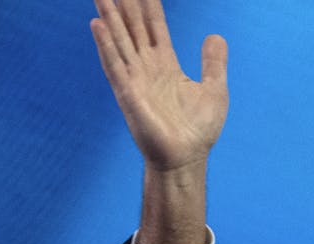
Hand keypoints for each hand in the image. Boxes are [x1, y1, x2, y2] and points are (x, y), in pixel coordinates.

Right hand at [91, 0, 227, 173]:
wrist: (187, 159)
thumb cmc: (198, 131)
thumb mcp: (215, 89)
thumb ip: (213, 62)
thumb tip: (215, 36)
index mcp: (165, 64)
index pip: (153, 26)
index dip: (148, 4)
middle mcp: (147, 68)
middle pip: (132, 27)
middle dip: (124, 4)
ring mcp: (135, 80)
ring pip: (119, 39)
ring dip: (109, 16)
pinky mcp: (128, 95)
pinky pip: (114, 65)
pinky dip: (105, 45)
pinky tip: (97, 24)